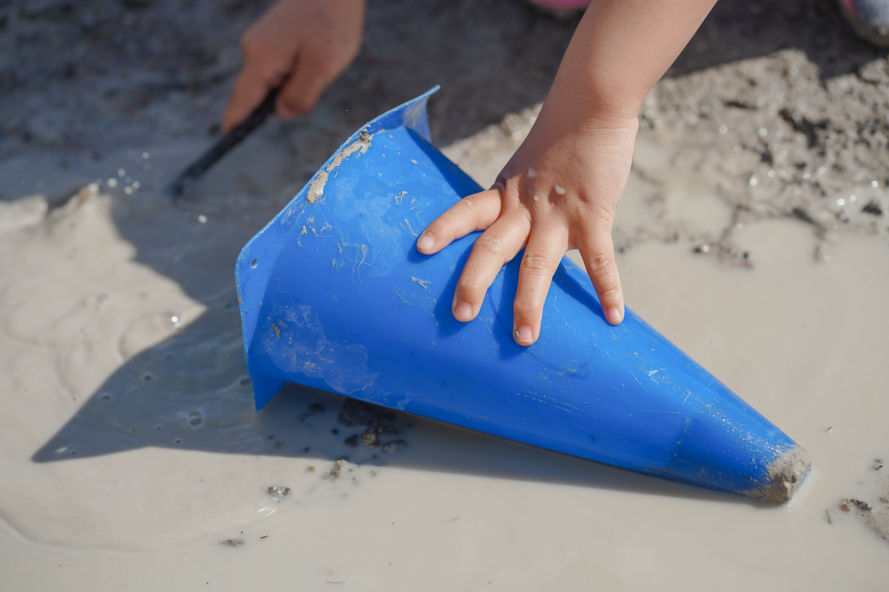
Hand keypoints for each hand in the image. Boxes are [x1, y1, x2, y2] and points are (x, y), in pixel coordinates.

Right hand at [222, 0, 364, 131]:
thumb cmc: (332, 22)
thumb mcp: (323, 68)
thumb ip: (300, 96)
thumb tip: (281, 113)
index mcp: (261, 60)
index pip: (241, 101)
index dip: (235, 124)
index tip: (226, 140)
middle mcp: (253, 49)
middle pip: (258, 93)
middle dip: (282, 102)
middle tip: (314, 81)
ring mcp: (261, 40)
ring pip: (272, 79)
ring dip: (294, 84)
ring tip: (320, 62)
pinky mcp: (273, 35)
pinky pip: (280, 66)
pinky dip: (296, 71)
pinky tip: (316, 54)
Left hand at [417, 107, 637, 345]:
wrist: (593, 106)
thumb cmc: (559, 138)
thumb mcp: (525, 168)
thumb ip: (517, 200)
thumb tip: (513, 233)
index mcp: (504, 192)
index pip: (466, 210)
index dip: (444, 228)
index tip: (421, 248)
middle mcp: (523, 206)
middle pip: (491, 247)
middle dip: (475, 283)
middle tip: (461, 316)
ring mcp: (557, 213)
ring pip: (537, 264)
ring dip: (530, 303)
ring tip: (525, 338)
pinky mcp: (593, 215)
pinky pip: (599, 260)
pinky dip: (608, 290)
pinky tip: (613, 317)